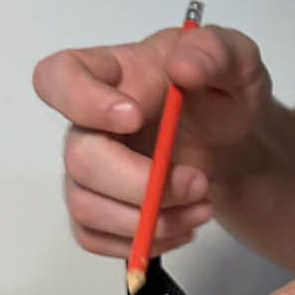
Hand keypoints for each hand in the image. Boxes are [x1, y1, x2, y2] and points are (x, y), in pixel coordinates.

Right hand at [32, 25, 272, 259]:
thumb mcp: (236, 60)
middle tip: (197, 182)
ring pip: (87, 208)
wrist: (233, 138)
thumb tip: (182, 67)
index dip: (81, 100)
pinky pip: (96, 237)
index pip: (58, 77)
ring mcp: (91, 168)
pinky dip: (144, 242)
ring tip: (202, 206)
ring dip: (150, 221)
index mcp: (111, 73)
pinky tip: (183, 225)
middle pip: (80, 160)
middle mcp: (89, 122)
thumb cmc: (221, 93)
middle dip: (142, 184)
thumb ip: (214, 52)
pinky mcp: (101, 206)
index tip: (133, 115)